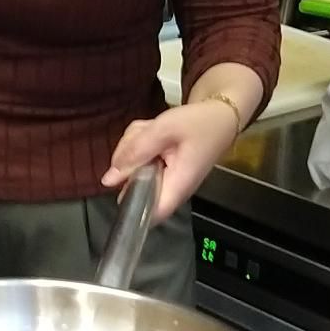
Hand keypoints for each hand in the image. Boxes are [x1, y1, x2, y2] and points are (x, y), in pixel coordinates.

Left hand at [102, 101, 242, 219]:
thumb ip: (136, 151)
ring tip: (153, 130)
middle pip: (132, 188)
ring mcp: (164, 179)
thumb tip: (109, 179)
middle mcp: (170, 189)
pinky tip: (153, 132)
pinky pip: (137, 160)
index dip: (130, 205)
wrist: (220, 115)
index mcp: (176, 186)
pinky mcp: (160, 169)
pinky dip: (139, 143)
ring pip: (130, 170)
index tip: (120, 181)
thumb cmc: (199, 123)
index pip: (149, 215)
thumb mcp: (165, 129)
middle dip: (128, 158)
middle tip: (144, 136)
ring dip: (133, 145)